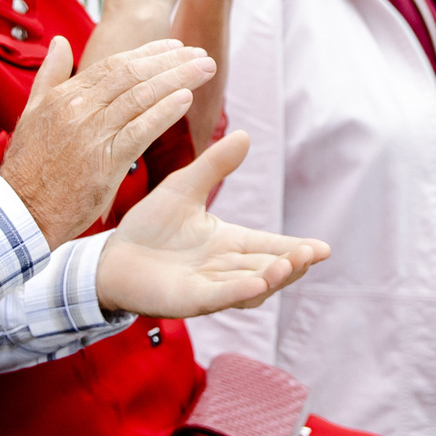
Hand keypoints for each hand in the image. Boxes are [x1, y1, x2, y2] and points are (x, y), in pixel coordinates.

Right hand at [0, 37, 216, 245]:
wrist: (20, 212)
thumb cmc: (29, 167)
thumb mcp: (32, 112)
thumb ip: (50, 75)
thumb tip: (60, 41)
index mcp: (65, 95)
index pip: (115, 64)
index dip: (149, 53)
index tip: (176, 46)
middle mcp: (79, 109)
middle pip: (133, 75)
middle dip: (172, 61)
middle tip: (201, 53)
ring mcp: (92, 134)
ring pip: (142, 97)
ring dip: (178, 80)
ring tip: (205, 69)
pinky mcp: (104, 162)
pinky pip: (140, 131)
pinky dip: (164, 113)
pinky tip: (186, 100)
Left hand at [93, 130, 329, 316]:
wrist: (111, 254)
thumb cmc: (149, 224)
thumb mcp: (184, 187)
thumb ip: (214, 166)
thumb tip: (245, 134)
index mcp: (229, 243)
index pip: (270, 247)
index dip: (297, 249)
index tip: (324, 249)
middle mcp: (225, 268)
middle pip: (269, 269)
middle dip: (293, 263)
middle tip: (312, 254)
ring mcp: (209, 287)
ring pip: (252, 286)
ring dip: (274, 278)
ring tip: (291, 264)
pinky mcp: (188, 300)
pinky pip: (220, 297)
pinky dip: (241, 291)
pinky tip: (259, 283)